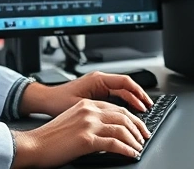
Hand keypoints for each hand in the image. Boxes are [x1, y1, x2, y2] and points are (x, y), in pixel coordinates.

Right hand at [10, 98, 150, 168]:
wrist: (34, 145)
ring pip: (122, 129)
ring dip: (134, 140)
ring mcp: (88, 124)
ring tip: (138, 147)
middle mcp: (89, 111)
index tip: (138, 127)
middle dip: (138, 128)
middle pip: (123, 116)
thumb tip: (109, 128)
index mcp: (86, 105)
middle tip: (144, 137)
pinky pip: (114, 144)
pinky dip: (126, 149)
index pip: (117, 108)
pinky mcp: (87, 140)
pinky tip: (130, 153)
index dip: (132, 118)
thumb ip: (90, 119)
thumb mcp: (73, 120)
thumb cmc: (50, 137)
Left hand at [20, 70, 153, 116]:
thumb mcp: (82, 106)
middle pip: (125, 86)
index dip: (137, 92)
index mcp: (97, 79)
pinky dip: (123, 101)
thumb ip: (100, 108)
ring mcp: (97, 85)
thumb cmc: (58, 102)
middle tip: (147, 108)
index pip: (124, 82)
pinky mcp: (95, 91)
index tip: (145, 103)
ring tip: (141, 110)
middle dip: (138, 97)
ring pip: (121, 91)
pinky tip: (127, 110)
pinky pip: (114, 94)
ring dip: (132, 99)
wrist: (46, 101)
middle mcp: (99, 80)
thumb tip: (117, 114)